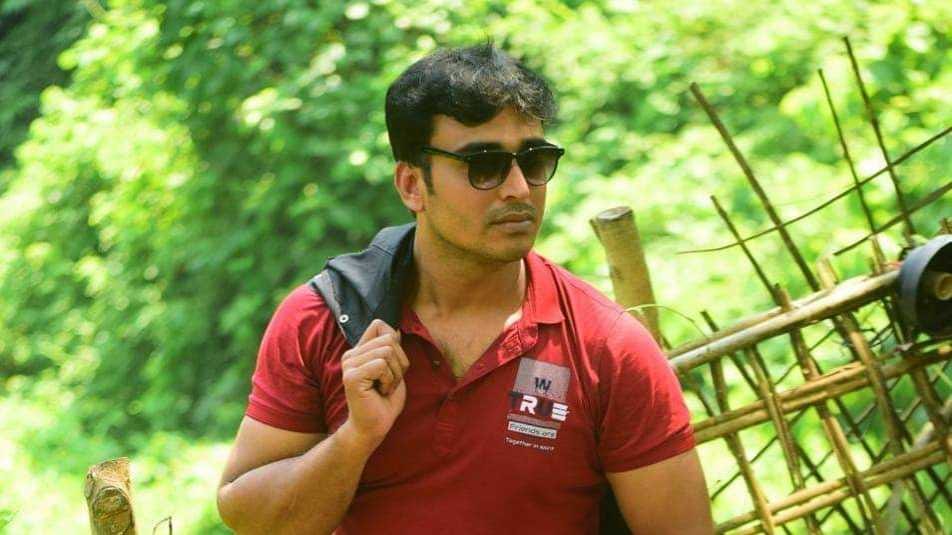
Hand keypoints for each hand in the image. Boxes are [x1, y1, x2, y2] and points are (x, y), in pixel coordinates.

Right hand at [340, 319, 409, 450]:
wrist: (374, 427)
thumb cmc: (385, 401)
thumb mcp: (394, 369)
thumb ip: (392, 350)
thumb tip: (395, 330)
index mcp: (359, 351)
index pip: (379, 325)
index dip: (395, 343)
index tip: (390, 366)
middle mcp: (351, 355)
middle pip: (389, 339)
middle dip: (399, 363)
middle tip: (388, 382)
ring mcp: (349, 365)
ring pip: (387, 352)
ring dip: (394, 374)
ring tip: (384, 388)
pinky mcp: (352, 376)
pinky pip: (382, 365)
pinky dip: (389, 381)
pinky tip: (380, 392)